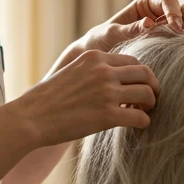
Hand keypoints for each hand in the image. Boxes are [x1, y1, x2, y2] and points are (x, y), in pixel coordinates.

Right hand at [6, 50, 159, 147]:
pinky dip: (144, 122)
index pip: (132, 61)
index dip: (140, 75)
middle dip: (152, 87)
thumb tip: (109, 79)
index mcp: (94, 57)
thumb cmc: (46, 99)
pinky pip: (140, 117)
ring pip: (147, 93)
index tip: (137, 87)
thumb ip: (91, 71)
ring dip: (150, 104)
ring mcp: (106, 93)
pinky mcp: (107, 115)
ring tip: (143, 112)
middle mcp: (103, 71)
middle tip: (149, 100)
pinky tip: (138, 126)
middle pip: (145, 73)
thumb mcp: (70, 71)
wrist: (31, 117)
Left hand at [75, 0, 183, 54]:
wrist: (102, 58)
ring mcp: (169, 27)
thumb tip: (149, 23)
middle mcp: (161, 12)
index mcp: (146, 4)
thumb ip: (129, 29)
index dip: (174, 12)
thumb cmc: (102, 41)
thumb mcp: (111, 33)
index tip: (174, 28)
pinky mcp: (174, 42)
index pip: (168, 1)